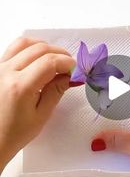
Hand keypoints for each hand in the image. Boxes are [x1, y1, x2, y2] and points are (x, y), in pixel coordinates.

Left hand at [0, 37, 75, 168]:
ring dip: (44, 47)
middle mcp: (6, 72)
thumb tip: (71, 76)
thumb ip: (56, 91)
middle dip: (59, 54)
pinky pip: (13, 48)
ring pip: (24, 43)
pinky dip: (29, 48)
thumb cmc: (13, 133)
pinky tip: (37, 59)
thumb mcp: (41, 115)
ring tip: (54, 60)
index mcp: (20, 87)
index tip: (76, 70)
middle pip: (39, 49)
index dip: (67, 63)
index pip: (50, 62)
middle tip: (69, 67)